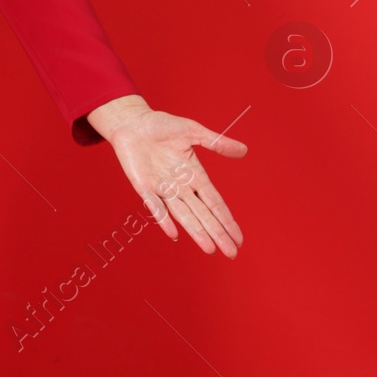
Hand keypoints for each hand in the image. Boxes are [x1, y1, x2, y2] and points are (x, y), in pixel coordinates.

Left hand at [88, 96, 247, 257]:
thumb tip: (244, 150)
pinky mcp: (143, 185)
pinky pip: (155, 205)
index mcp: (195, 175)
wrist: (132, 123)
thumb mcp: (193, 131)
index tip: (239, 239)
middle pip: (202, 214)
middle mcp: (180, 186)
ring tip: (210, 249)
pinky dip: (164, 218)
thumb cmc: (162, 126)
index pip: (214, 202)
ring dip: (196, 231)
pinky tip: (174, 234)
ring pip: (183, 214)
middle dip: (217, 233)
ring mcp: (162, 188)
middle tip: (231, 253)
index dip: (226, 220)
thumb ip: (216, 142)